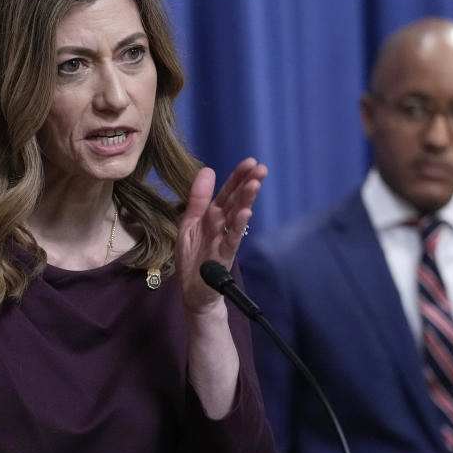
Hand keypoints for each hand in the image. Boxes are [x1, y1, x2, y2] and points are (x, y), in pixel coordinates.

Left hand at [177, 158, 267, 315]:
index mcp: (214, 216)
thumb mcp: (190, 222)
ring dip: (246, 201)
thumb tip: (208, 170)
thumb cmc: (195, 257)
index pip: (228, 192)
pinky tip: (246, 213)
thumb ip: (199, 198)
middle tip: (261, 169)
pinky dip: (238, 226)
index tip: (251, 162)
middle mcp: (222, 226)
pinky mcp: (223, 256)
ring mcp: (224, 240)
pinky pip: (232, 239)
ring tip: (255, 184)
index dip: (238, 177)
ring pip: (237, 218)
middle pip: (236, 201)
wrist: (195, 291)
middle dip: (248, 185)